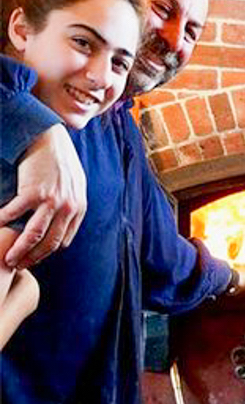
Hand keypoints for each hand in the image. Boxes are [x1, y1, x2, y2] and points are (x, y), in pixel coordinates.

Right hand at [0, 125, 85, 268]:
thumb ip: (69, 204)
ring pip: (33, 235)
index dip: (47, 252)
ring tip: (7, 259)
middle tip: (17, 265)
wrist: (49, 138)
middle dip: (32, 258)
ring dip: (19, 250)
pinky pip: (14, 214)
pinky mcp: (33, 192)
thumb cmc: (59, 161)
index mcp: (78, 208)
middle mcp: (68, 208)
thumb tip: (60, 221)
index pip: (63, 241)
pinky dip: (2, 222)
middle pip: (49, 243)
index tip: (33, 256)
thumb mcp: (74, 185)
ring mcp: (52, 201)